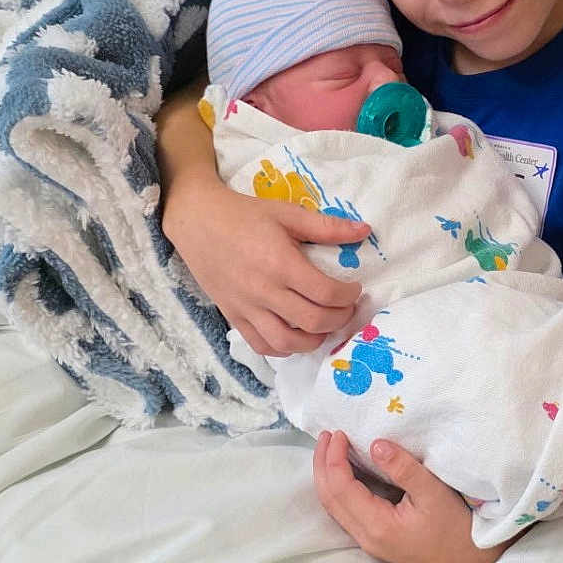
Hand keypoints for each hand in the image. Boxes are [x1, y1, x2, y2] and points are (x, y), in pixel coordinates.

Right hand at [167, 186, 370, 354]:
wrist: (197, 222)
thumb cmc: (245, 215)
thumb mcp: (288, 213)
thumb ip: (327, 227)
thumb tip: (365, 231)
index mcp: (281, 264)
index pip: (325, 293)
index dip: (348, 296)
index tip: (354, 289)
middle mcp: (264, 291)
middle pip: (313, 321)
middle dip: (340, 318)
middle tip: (346, 308)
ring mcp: (247, 308)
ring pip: (288, 342)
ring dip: (315, 340)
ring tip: (325, 326)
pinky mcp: (234, 316)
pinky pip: (262, 345)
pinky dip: (284, 348)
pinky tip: (296, 336)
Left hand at [314, 431, 510, 562]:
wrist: (470, 560)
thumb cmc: (456, 526)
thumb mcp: (434, 492)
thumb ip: (404, 468)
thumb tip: (375, 444)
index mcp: (378, 525)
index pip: (340, 488)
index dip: (334, 458)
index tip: (339, 433)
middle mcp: (366, 537)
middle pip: (329, 499)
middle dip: (322, 464)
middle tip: (327, 435)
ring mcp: (369, 541)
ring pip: (334, 507)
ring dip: (328, 476)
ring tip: (331, 448)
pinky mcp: (375, 539)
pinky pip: (346, 511)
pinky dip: (340, 487)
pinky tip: (347, 471)